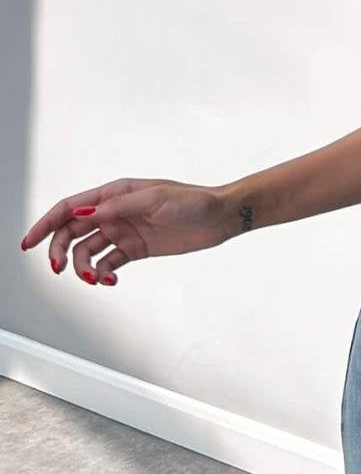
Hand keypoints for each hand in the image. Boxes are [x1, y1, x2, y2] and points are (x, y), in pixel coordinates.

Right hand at [19, 178, 235, 284]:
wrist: (220, 217)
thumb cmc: (193, 201)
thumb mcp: (155, 199)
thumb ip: (118, 207)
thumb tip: (84, 213)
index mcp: (114, 194)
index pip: (70, 207)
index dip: (46, 224)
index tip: (28, 243)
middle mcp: (114, 212)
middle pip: (72, 231)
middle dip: (60, 251)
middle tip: (60, 269)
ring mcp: (124, 231)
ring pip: (88, 251)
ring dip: (83, 267)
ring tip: (94, 279)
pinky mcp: (136, 248)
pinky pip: (108, 263)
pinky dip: (103, 273)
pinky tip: (111, 279)